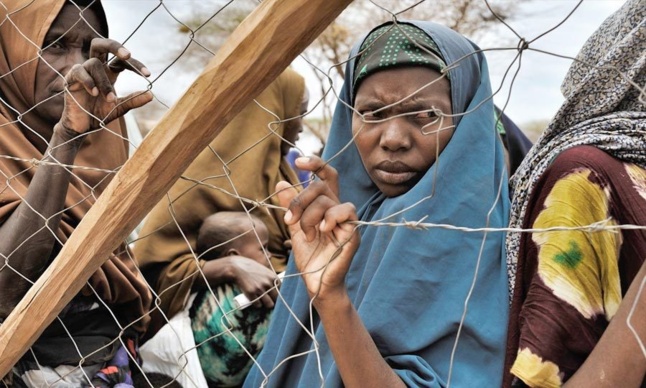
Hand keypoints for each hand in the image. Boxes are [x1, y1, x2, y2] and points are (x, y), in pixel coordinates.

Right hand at [59, 38, 151, 134]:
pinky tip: (94, 93)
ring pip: (94, 64)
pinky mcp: (71, 79)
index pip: (122, 61)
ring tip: (110, 99)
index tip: (148, 75)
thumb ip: (133, 100)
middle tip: (127, 55)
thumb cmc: (100, 114)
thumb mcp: (119, 108)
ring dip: (104, 82)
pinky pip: (79, 71)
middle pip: (101, 45)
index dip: (135, 64)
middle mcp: (96, 68)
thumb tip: (151, 95)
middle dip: (114, 45)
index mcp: (109, 72)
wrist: (83, 127)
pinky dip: (88, 81)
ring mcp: (83, 72)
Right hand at [226, 256, 278, 308]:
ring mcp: (259, 289)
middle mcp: (268, 283)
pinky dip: (257, 305)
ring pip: (269, 304)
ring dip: (266, 304)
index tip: (276, 297)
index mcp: (273, 277)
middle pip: (276, 299)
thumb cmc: (252, 269)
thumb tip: (279, 289)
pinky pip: (258, 305)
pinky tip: (256, 302)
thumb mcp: (265, 271)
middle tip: (270, 301)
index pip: (282, 291)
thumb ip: (271, 279)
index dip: (279, 295)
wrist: (237, 267)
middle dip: (274, 301)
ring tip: (263, 302)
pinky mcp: (251, 293)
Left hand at [276, 156, 359, 303]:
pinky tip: (322, 230)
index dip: (315, 163)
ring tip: (307, 234)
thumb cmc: (310, 257)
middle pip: (321, 185)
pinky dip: (330, 217)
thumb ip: (290, 207)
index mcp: (325, 205)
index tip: (297, 162)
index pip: (325, 176)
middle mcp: (336, 209)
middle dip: (301, 199)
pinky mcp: (353, 231)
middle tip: (289, 219)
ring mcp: (346, 220)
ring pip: (327, 200)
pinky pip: (346, 210)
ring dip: (309, 216)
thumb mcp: (295, 228)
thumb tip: (281, 184)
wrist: (317, 283)